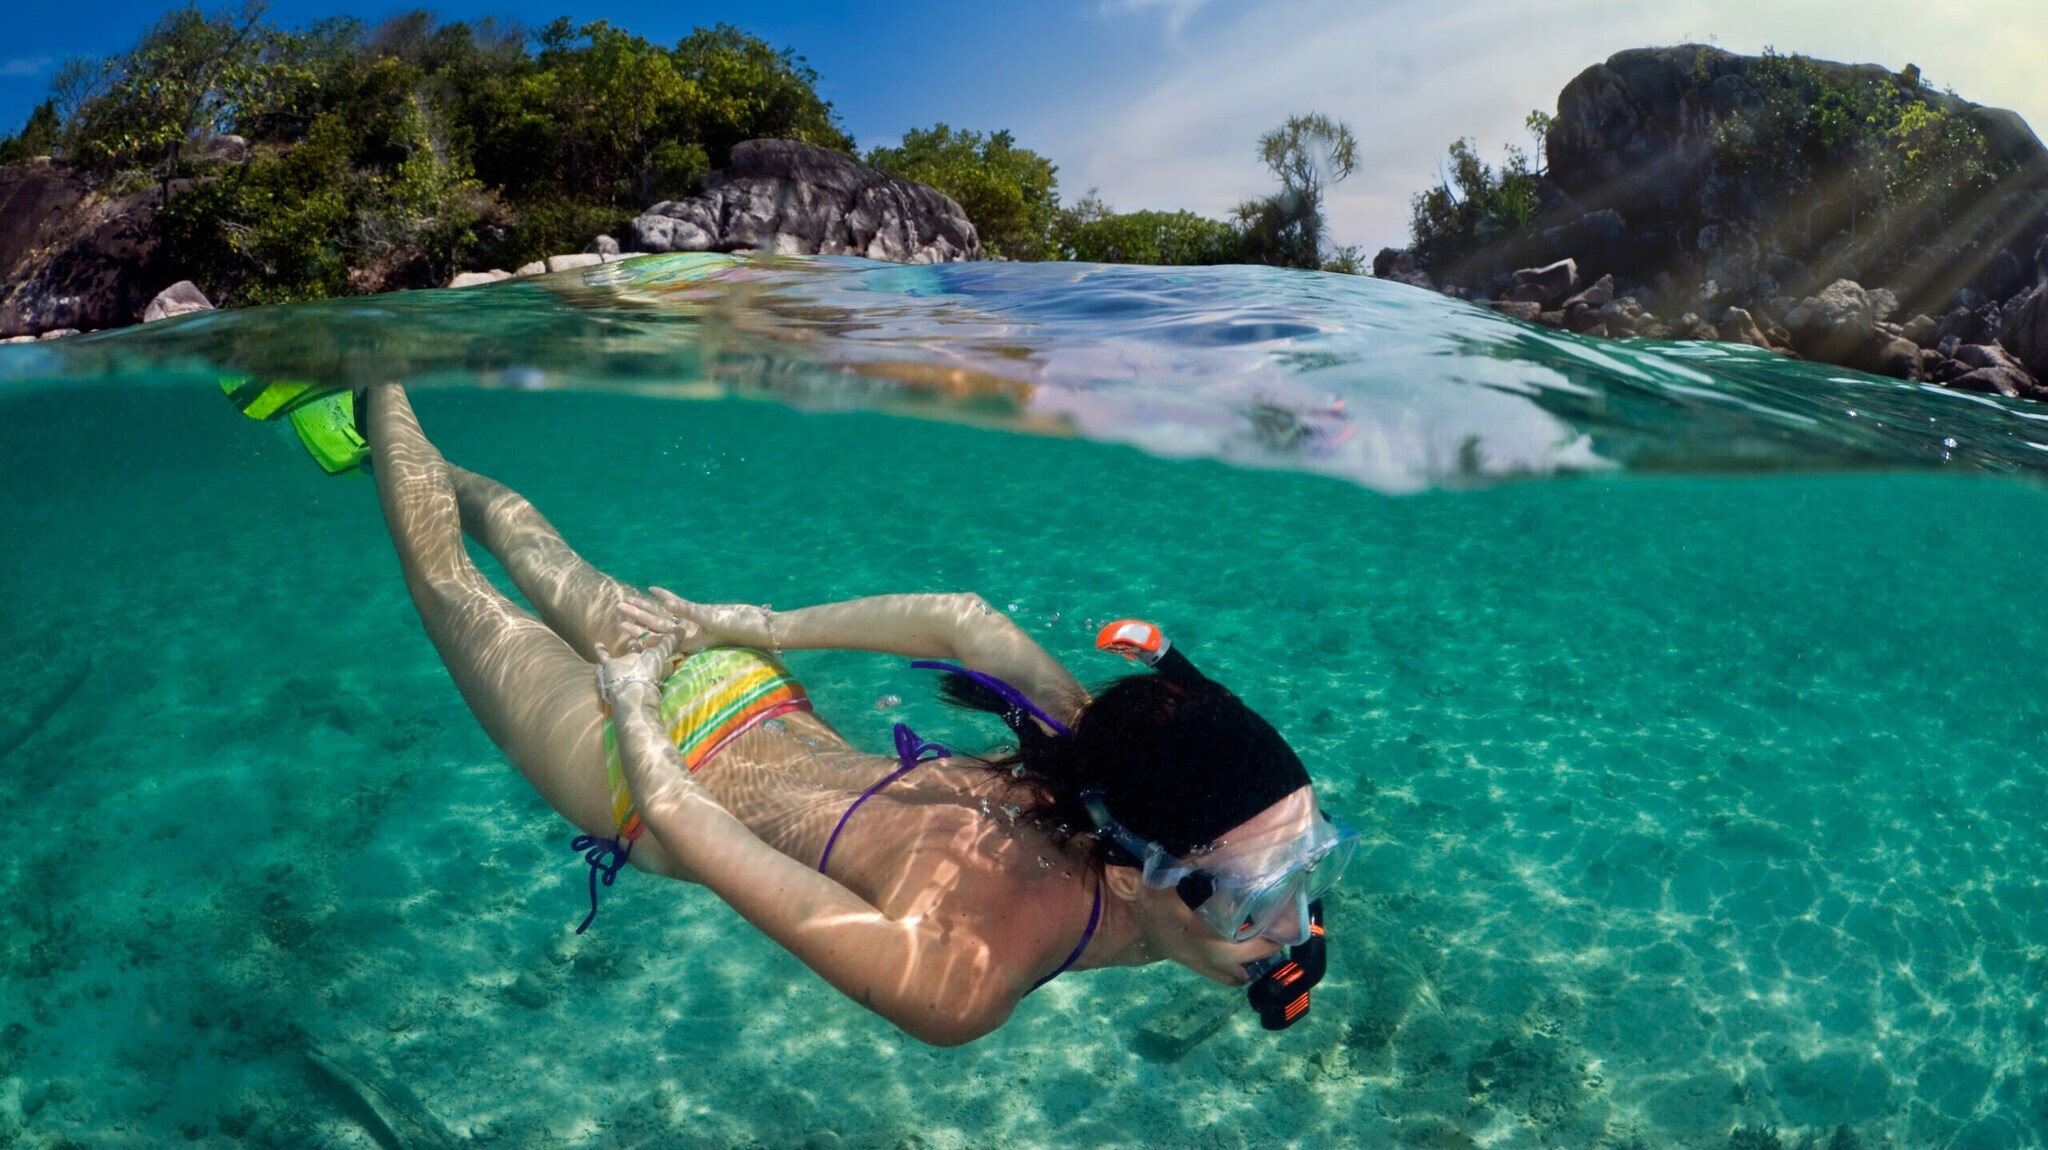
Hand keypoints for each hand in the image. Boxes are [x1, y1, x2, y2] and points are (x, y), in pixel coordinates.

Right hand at [594, 611, 701, 706]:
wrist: (631, 686)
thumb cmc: (650, 668)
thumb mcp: (663, 651)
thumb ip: (672, 639)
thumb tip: (684, 628)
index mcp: (657, 656)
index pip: (659, 640)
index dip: (658, 629)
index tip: (657, 616)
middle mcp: (643, 659)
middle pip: (644, 642)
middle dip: (643, 630)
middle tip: (639, 615)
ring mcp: (627, 662)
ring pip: (628, 647)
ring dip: (627, 636)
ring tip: (623, 622)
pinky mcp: (612, 665)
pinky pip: (604, 657)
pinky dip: (601, 651)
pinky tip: (598, 643)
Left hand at [624, 587, 749, 649]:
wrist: (761, 626)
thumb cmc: (740, 628)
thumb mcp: (713, 621)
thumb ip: (689, 613)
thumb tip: (665, 607)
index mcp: (689, 640)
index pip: (660, 636)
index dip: (641, 630)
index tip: (624, 625)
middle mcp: (688, 633)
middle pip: (657, 624)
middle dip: (637, 616)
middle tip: (617, 606)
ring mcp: (694, 624)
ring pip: (665, 616)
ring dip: (646, 608)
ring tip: (627, 600)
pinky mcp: (702, 614)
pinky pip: (680, 606)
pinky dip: (668, 598)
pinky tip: (654, 590)